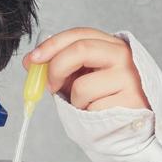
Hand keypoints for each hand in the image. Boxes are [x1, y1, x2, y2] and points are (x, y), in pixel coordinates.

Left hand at [25, 27, 148, 110]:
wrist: (131, 126)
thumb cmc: (105, 98)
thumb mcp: (82, 76)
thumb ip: (60, 66)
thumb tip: (30, 62)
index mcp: (110, 45)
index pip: (79, 34)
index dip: (52, 44)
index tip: (33, 59)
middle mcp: (123, 56)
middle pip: (80, 49)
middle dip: (56, 68)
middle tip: (50, 85)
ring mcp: (128, 78)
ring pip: (82, 86)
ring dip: (74, 100)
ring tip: (87, 104)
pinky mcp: (129, 101)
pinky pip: (91, 108)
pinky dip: (87, 114)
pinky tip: (100, 114)